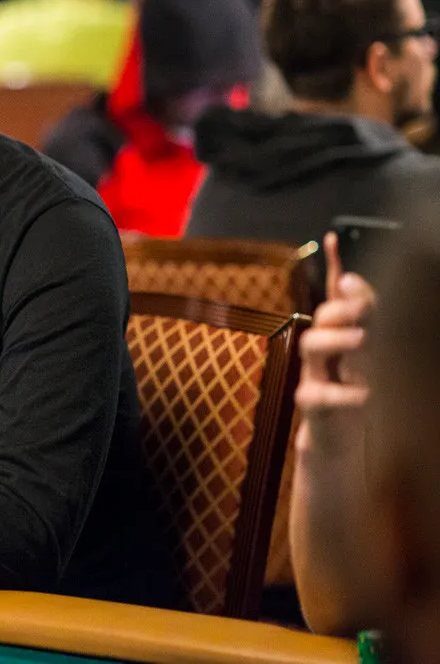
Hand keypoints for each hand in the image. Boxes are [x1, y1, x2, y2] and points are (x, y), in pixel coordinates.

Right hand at [296, 232, 376, 454]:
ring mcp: (314, 375)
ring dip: (338, 339)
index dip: (333, 265)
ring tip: (365, 342)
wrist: (341, 443)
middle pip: (322, 314)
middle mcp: (325, 350)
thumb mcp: (371, 361)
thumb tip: (358, 285)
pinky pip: (317, 392)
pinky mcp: (311, 404)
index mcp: (341, 335)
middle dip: (342, 308)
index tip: (333, 238)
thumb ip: (370, 325)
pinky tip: (367, 394)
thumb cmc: (357, 397)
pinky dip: (345, 393)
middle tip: (367, 311)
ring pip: (310, 344)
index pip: (335, 294)